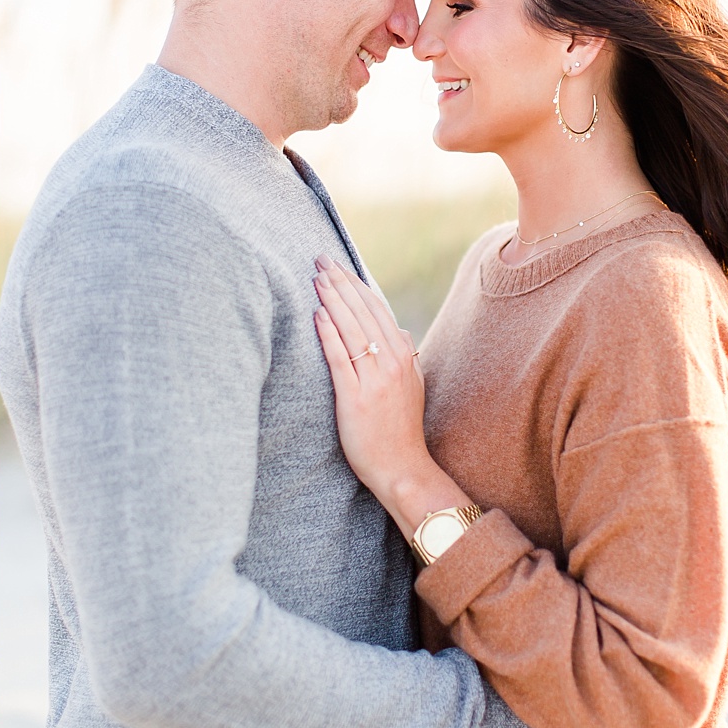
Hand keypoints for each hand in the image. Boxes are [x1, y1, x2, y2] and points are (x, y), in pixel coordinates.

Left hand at [311, 256, 431, 505]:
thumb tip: (400, 331)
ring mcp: (375, 379)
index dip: (356, 285)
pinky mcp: (356, 397)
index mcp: (402, 356)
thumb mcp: (411, 386)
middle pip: (363, 312)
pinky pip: (341, 358)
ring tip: (316, 278)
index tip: (338, 266)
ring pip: (352, 329)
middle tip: (319, 259)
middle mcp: (392, 362)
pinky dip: (329, 333)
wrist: (402, 468)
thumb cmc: (400, 430)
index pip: (377, 310)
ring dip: (333, 300)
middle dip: (340, 283)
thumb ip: (404, 357)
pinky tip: (317, 315)